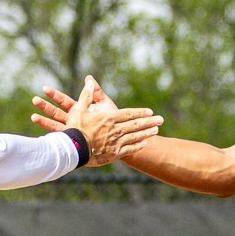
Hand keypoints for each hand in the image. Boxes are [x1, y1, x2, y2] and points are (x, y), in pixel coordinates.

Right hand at [32, 76, 161, 165]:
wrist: (73, 149)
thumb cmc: (75, 128)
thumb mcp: (78, 109)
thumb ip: (86, 95)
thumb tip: (89, 81)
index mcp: (109, 118)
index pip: (129, 114)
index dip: (140, 112)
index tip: (150, 112)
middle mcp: (116, 130)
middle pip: (136, 125)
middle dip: (150, 122)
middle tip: (161, 120)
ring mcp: (116, 142)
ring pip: (135, 137)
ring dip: (147, 133)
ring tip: (156, 130)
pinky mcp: (113, 154)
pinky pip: (129, 149)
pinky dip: (137, 146)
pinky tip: (144, 143)